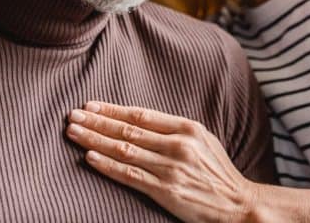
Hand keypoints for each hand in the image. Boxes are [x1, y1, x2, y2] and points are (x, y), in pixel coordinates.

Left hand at [66, 102, 256, 222]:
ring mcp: (170, 168)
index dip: (112, 110)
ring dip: (94, 140)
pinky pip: (129, 176)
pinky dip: (107, 166)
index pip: (140, 115)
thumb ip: (175, 130)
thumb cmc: (218, 172)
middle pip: (128, 130)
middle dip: (96, 121)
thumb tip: (141, 121)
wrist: (237, 204)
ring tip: (73, 132)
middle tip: (72, 115)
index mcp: (187, 128)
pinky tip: (89, 158)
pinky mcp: (165, 191)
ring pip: (124, 150)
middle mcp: (178, 145)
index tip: (90, 105)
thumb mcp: (204, 140)